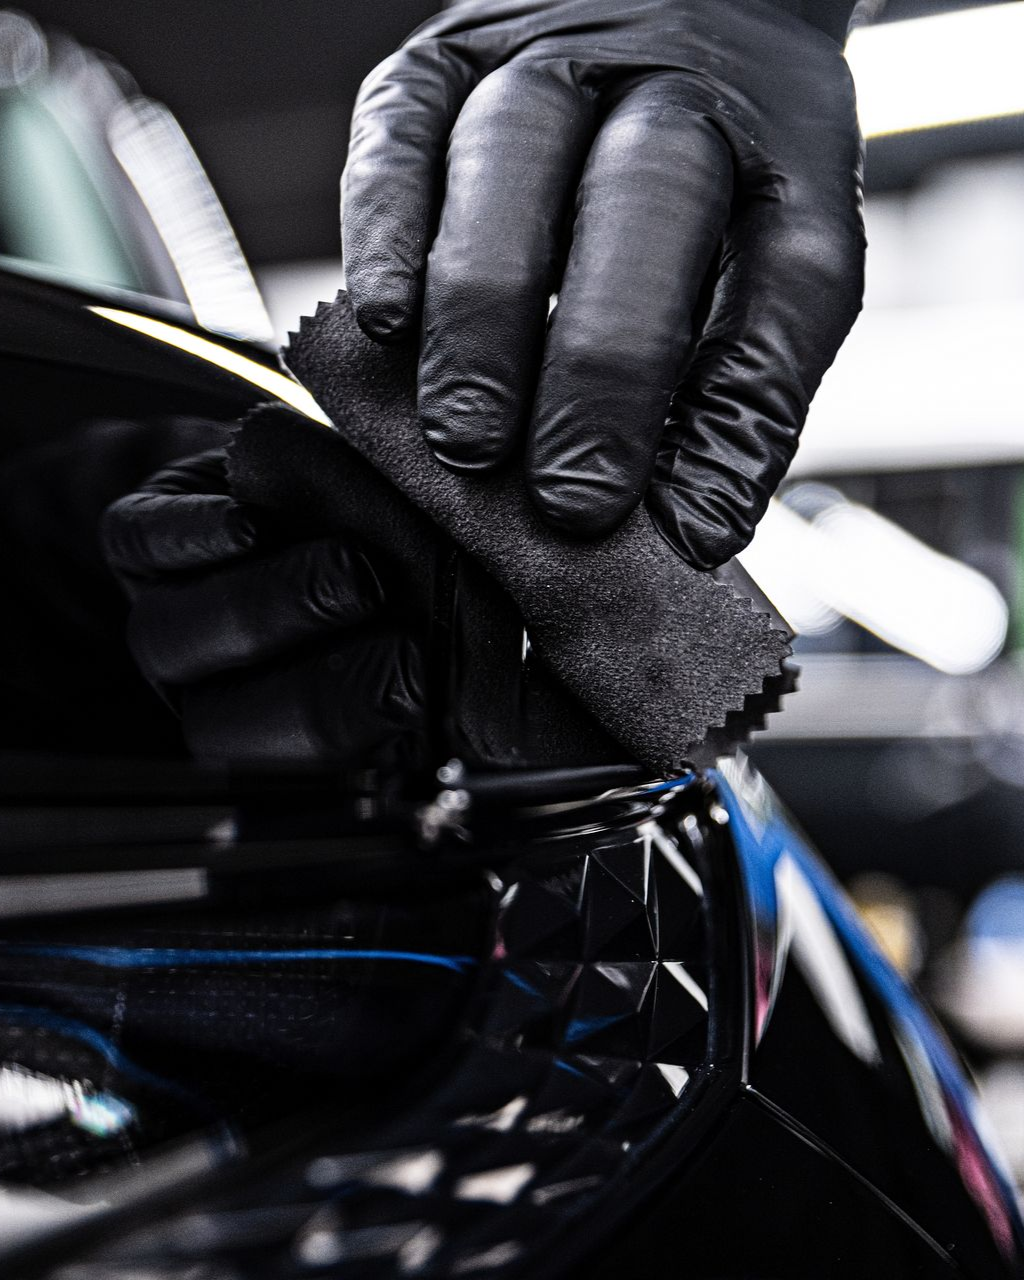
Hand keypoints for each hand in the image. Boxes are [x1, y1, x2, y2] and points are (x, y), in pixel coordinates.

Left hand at [101, 450, 425, 764]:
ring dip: (266, 605)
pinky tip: (251, 525)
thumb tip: (486, 678)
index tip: (422, 675)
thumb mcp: (416, 612)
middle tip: (394, 624)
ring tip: (352, 566)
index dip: (358, 718)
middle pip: (220, 721)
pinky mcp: (133, 538)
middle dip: (313, 678)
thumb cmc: (379, 553)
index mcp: (275, 723)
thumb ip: (437, 652)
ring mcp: (162, 614)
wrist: (299, 480)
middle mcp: (205, 685)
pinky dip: (193, 538)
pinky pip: (138, 547)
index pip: (300, 753)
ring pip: (173, 639)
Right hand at [341, 0, 863, 567]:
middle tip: (566, 498)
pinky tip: (383, 321)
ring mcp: (550, 56)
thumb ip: (739, 383)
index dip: (743, 407)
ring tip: (466, 442)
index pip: (788, 272)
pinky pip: (400, 134)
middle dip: (601, 369)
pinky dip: (385, 232)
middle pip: (645, 201)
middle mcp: (673, 81)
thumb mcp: (763, 253)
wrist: (665, 1)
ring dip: (483, 318)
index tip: (690, 529)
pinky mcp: (441, 58)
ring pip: (509, 161)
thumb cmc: (711, 167)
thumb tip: (694, 525)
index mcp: (784, 146)